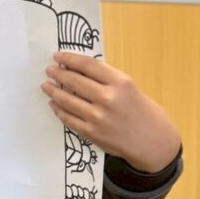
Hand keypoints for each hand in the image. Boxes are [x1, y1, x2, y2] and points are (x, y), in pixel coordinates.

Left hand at [41, 51, 181, 172]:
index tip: (58, 56)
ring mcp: (98, 117)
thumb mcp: (130, 87)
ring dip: (53, 91)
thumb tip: (79, 69)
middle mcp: (108, 98)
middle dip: (58, 74)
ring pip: (67, 100)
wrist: (153, 142)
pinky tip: (54, 104)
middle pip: (75, 81)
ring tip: (46, 85)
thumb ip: (107, 78)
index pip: (88, 65)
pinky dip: (59, 110)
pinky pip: (68, 118)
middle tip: (49, 70)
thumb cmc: (143, 111)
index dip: (70, 59)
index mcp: (120, 82)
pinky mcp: (91, 133)